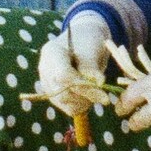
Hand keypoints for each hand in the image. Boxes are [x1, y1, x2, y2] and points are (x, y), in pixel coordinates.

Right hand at [31, 12, 121, 144]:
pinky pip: (67, 108)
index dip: (84, 87)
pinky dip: (82, 105)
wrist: (84, 42)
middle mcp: (45, 69)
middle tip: (104, 96)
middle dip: (86, 96)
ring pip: (65, 103)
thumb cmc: (88, 42)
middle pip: (62, 92)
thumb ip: (92, 67)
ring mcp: (48, 83)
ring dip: (85, 101)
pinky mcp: (54, 95)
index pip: (63, 76)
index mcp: (52, 52)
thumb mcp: (92, 49)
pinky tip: (90, 95)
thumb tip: (99, 83)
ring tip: (97, 92)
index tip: (105, 96)